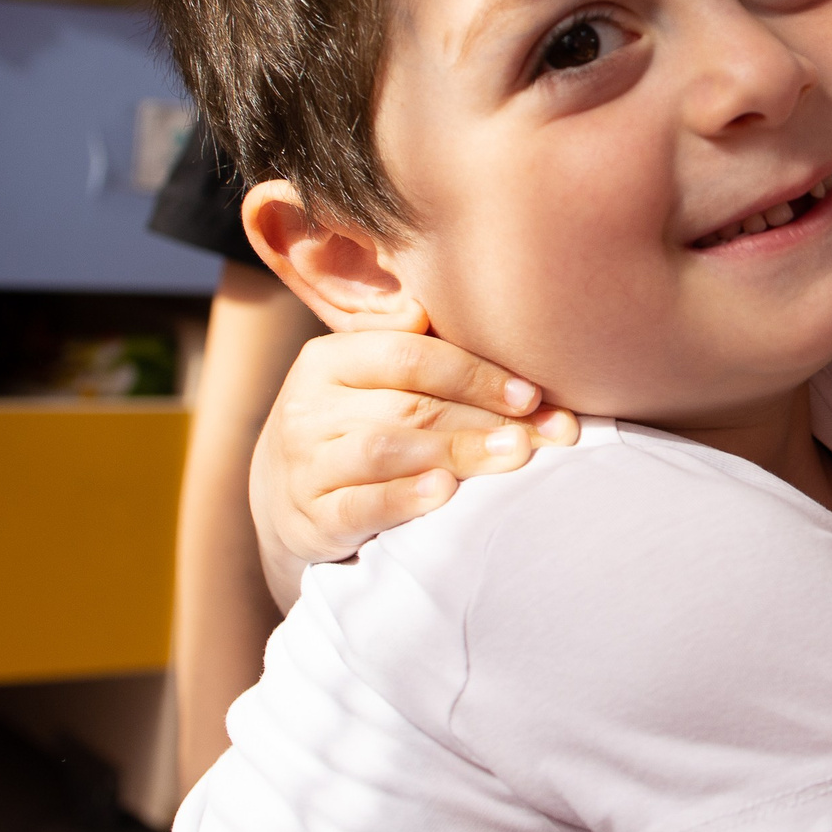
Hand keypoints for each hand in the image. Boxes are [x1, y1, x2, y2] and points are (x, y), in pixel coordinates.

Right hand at [250, 331, 576, 604]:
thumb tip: (477, 313)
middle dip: (486, 419)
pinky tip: (446, 491)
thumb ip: (418, 354)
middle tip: (547, 433)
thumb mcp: (368, 383)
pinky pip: (360, 505)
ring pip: (387, 450)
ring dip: (459, 451)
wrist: (284, 501)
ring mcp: (306, 465)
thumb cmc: (353, 428)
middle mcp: (310, 407)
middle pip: (410, 406)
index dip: (475, 373)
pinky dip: (404, 498)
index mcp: (328, 359)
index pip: (409, 356)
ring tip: (515, 454)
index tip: (531, 394)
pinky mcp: (311, 518)